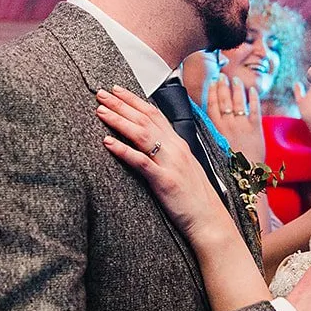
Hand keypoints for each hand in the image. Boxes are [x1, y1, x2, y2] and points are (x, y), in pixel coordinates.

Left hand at [97, 86, 228, 237]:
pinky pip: (141, 162)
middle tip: (101, 93)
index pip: (154, 114)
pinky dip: (123, 150)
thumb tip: (152, 144)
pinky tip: (107, 142)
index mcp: (179, 144)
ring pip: (141, 134)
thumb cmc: (195, 198)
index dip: (134, 100)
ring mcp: (171, 163)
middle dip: (121, 104)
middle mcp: (175, 149)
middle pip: (144, 119)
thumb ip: (169, 153)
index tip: (116, 90)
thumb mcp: (184, 168)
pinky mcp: (165, 181)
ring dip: (119, 120)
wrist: (210, 220)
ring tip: (100, 111)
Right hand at [204, 74, 265, 163]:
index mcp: (216, 130)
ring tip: (235, 80)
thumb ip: (212, 134)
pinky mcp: (256, 129)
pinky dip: (253, 98)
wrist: (245, 177)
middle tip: (222, 75)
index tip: (212, 82)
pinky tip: (252, 90)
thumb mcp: (215, 149)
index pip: (212, 105)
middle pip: (224, 100)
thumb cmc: (230, 167)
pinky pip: (254, 109)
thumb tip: (208, 123)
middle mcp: (228, 125)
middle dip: (223, 86)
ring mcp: (242, 126)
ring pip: (237, 102)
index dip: (212, 92)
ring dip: (236, 89)